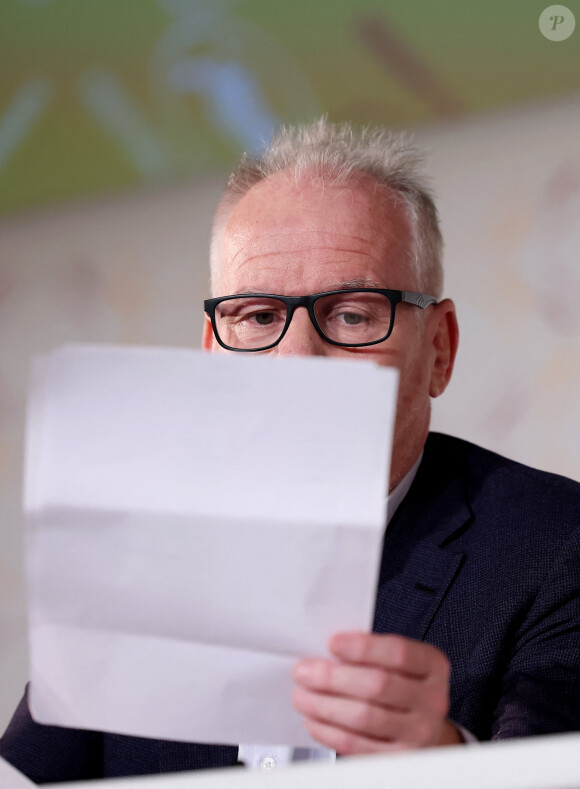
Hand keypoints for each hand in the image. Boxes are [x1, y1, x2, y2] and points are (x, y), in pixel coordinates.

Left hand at [292, 632, 461, 753]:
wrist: (426, 729)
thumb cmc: (403, 686)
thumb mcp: (400, 662)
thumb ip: (371, 654)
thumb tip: (326, 652)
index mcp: (432, 666)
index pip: (398, 653)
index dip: (363, 647)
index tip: (332, 643)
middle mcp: (431, 700)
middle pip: (377, 685)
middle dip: (332, 677)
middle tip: (303, 671)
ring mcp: (418, 733)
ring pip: (363, 717)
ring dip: (323, 705)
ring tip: (301, 695)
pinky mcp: (398, 758)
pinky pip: (356, 745)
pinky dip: (328, 731)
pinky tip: (313, 719)